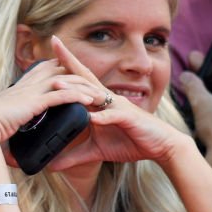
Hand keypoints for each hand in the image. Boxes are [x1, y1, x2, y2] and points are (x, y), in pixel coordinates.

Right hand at [0, 49, 101, 146]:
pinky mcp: (35, 102)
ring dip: (84, 86)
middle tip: (93, 83)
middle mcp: (25, 86)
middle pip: (56, 70)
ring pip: (64, 81)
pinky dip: (79, 96)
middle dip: (76, 74)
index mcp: (17, 90)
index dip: (55, 69)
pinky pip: (63, 95)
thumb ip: (8, 138)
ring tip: (100, 95)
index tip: (69, 73)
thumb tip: (12, 160)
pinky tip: (91, 100)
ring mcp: (30, 92)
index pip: (40, 71)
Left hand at [43, 38, 186, 168]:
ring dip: (76, 89)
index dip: (66, 62)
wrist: (160, 146)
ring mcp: (118, 107)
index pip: (79, 78)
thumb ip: (73, 156)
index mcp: (97, 102)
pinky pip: (114, 116)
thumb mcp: (96, 151)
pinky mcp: (129, 118)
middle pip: (84, 77)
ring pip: (94, 94)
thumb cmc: (129, 141)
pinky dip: (103, 117)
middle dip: (68, 61)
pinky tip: (92, 118)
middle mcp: (106, 99)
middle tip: (52, 45)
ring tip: (56, 85)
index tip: (51, 45)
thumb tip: (51, 166)